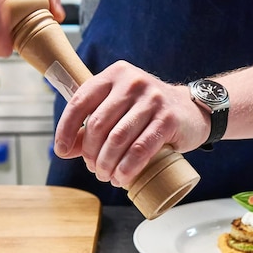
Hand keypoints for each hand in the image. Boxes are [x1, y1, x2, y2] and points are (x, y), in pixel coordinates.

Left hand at [54, 60, 210, 187]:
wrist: (191, 111)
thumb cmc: (147, 112)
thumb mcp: (118, 109)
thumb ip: (92, 124)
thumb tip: (65, 149)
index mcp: (114, 75)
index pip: (80, 102)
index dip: (66, 130)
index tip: (62, 151)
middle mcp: (132, 82)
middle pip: (98, 125)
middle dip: (91, 154)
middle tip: (94, 169)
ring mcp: (152, 99)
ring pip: (118, 139)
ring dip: (107, 164)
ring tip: (107, 176)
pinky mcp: (168, 119)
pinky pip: (140, 149)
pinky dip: (127, 168)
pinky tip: (121, 178)